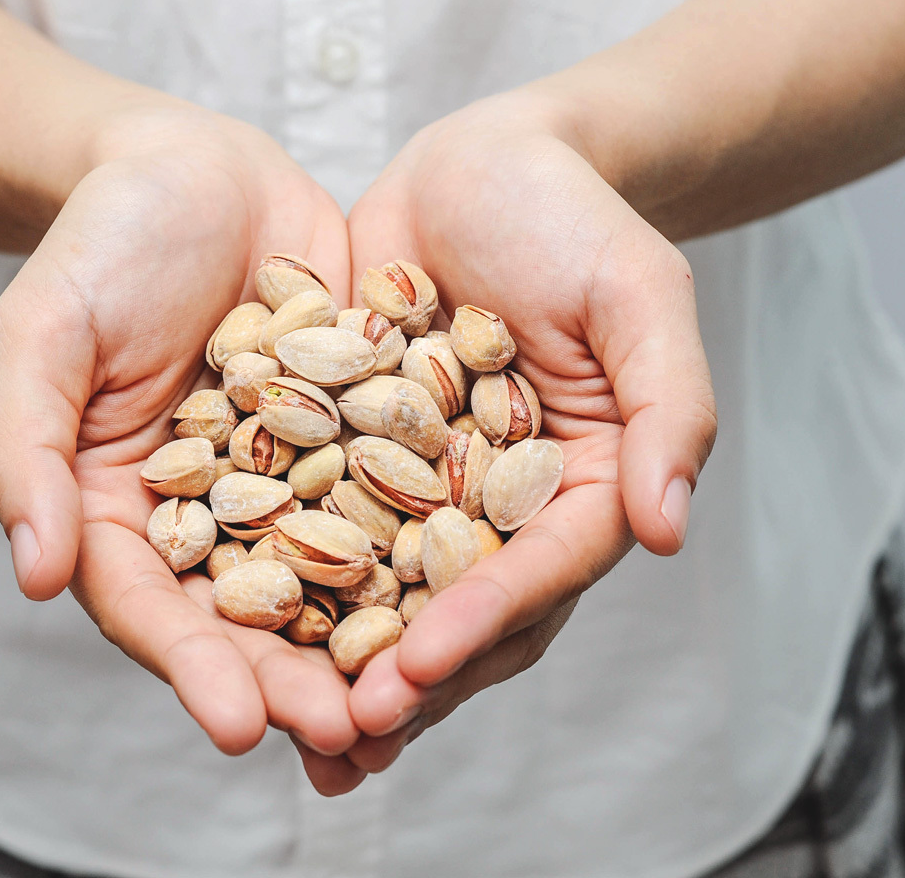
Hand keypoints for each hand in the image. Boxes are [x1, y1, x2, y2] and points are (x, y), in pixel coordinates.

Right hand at [0, 105, 364, 790]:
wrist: (196, 169)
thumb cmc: (101, 242)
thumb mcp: (43, 334)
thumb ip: (28, 451)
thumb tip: (36, 578)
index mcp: (126, 509)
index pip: (152, 608)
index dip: (191, 669)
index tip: (236, 729)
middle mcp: (215, 511)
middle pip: (252, 614)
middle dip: (296, 680)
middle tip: (351, 735)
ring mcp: (294, 477)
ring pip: (334, 573)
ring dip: (373, 637)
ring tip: (420, 692)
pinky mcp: (362, 434)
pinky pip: (399, 493)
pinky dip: (429, 541)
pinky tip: (475, 582)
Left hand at [342, 89, 717, 769]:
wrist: (480, 168)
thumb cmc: (572, 219)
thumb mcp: (637, 295)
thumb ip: (667, 406)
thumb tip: (670, 531)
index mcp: (578, 488)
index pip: (538, 573)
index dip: (482, 622)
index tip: (420, 665)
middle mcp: (499, 508)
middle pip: (460, 611)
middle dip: (404, 675)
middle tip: (342, 736)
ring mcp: (423, 490)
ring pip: (385, 593)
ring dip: (339, 663)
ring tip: (284, 724)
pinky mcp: (354, 458)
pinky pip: (318, 526)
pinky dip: (285, 579)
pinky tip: (234, 625)